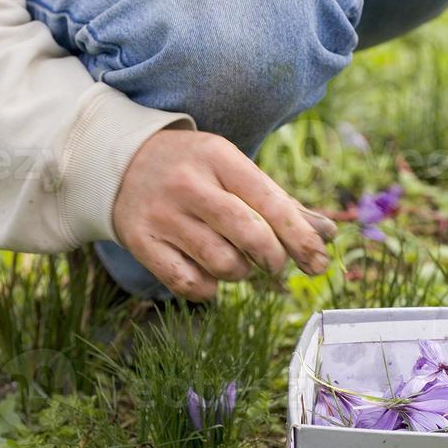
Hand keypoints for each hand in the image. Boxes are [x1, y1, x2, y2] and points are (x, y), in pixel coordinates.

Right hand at [112, 129, 334, 300]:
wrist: (119, 163)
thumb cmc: (194, 170)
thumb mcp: (233, 169)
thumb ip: (280, 202)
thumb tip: (328, 233)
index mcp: (219, 158)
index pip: (271, 202)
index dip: (301, 237)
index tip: (319, 262)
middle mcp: (188, 184)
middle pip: (250, 235)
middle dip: (274, 257)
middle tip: (275, 263)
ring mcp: (162, 215)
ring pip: (223, 264)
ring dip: (241, 272)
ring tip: (236, 260)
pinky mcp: (140, 242)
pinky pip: (188, 284)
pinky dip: (208, 289)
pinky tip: (209, 275)